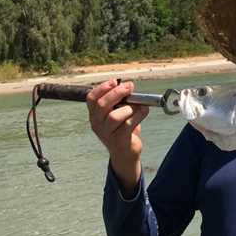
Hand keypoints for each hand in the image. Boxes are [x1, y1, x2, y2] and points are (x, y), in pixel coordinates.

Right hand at [87, 79, 149, 195]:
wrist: (125, 153)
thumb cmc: (123, 130)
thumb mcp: (119, 113)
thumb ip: (121, 101)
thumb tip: (129, 86)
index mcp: (95, 114)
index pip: (91, 98)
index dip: (102, 88)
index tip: (115, 81)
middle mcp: (97, 124)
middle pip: (101, 104)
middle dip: (117, 93)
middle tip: (130, 87)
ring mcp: (106, 133)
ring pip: (114, 116)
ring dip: (129, 107)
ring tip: (137, 106)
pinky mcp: (119, 140)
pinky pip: (128, 124)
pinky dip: (139, 114)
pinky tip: (144, 111)